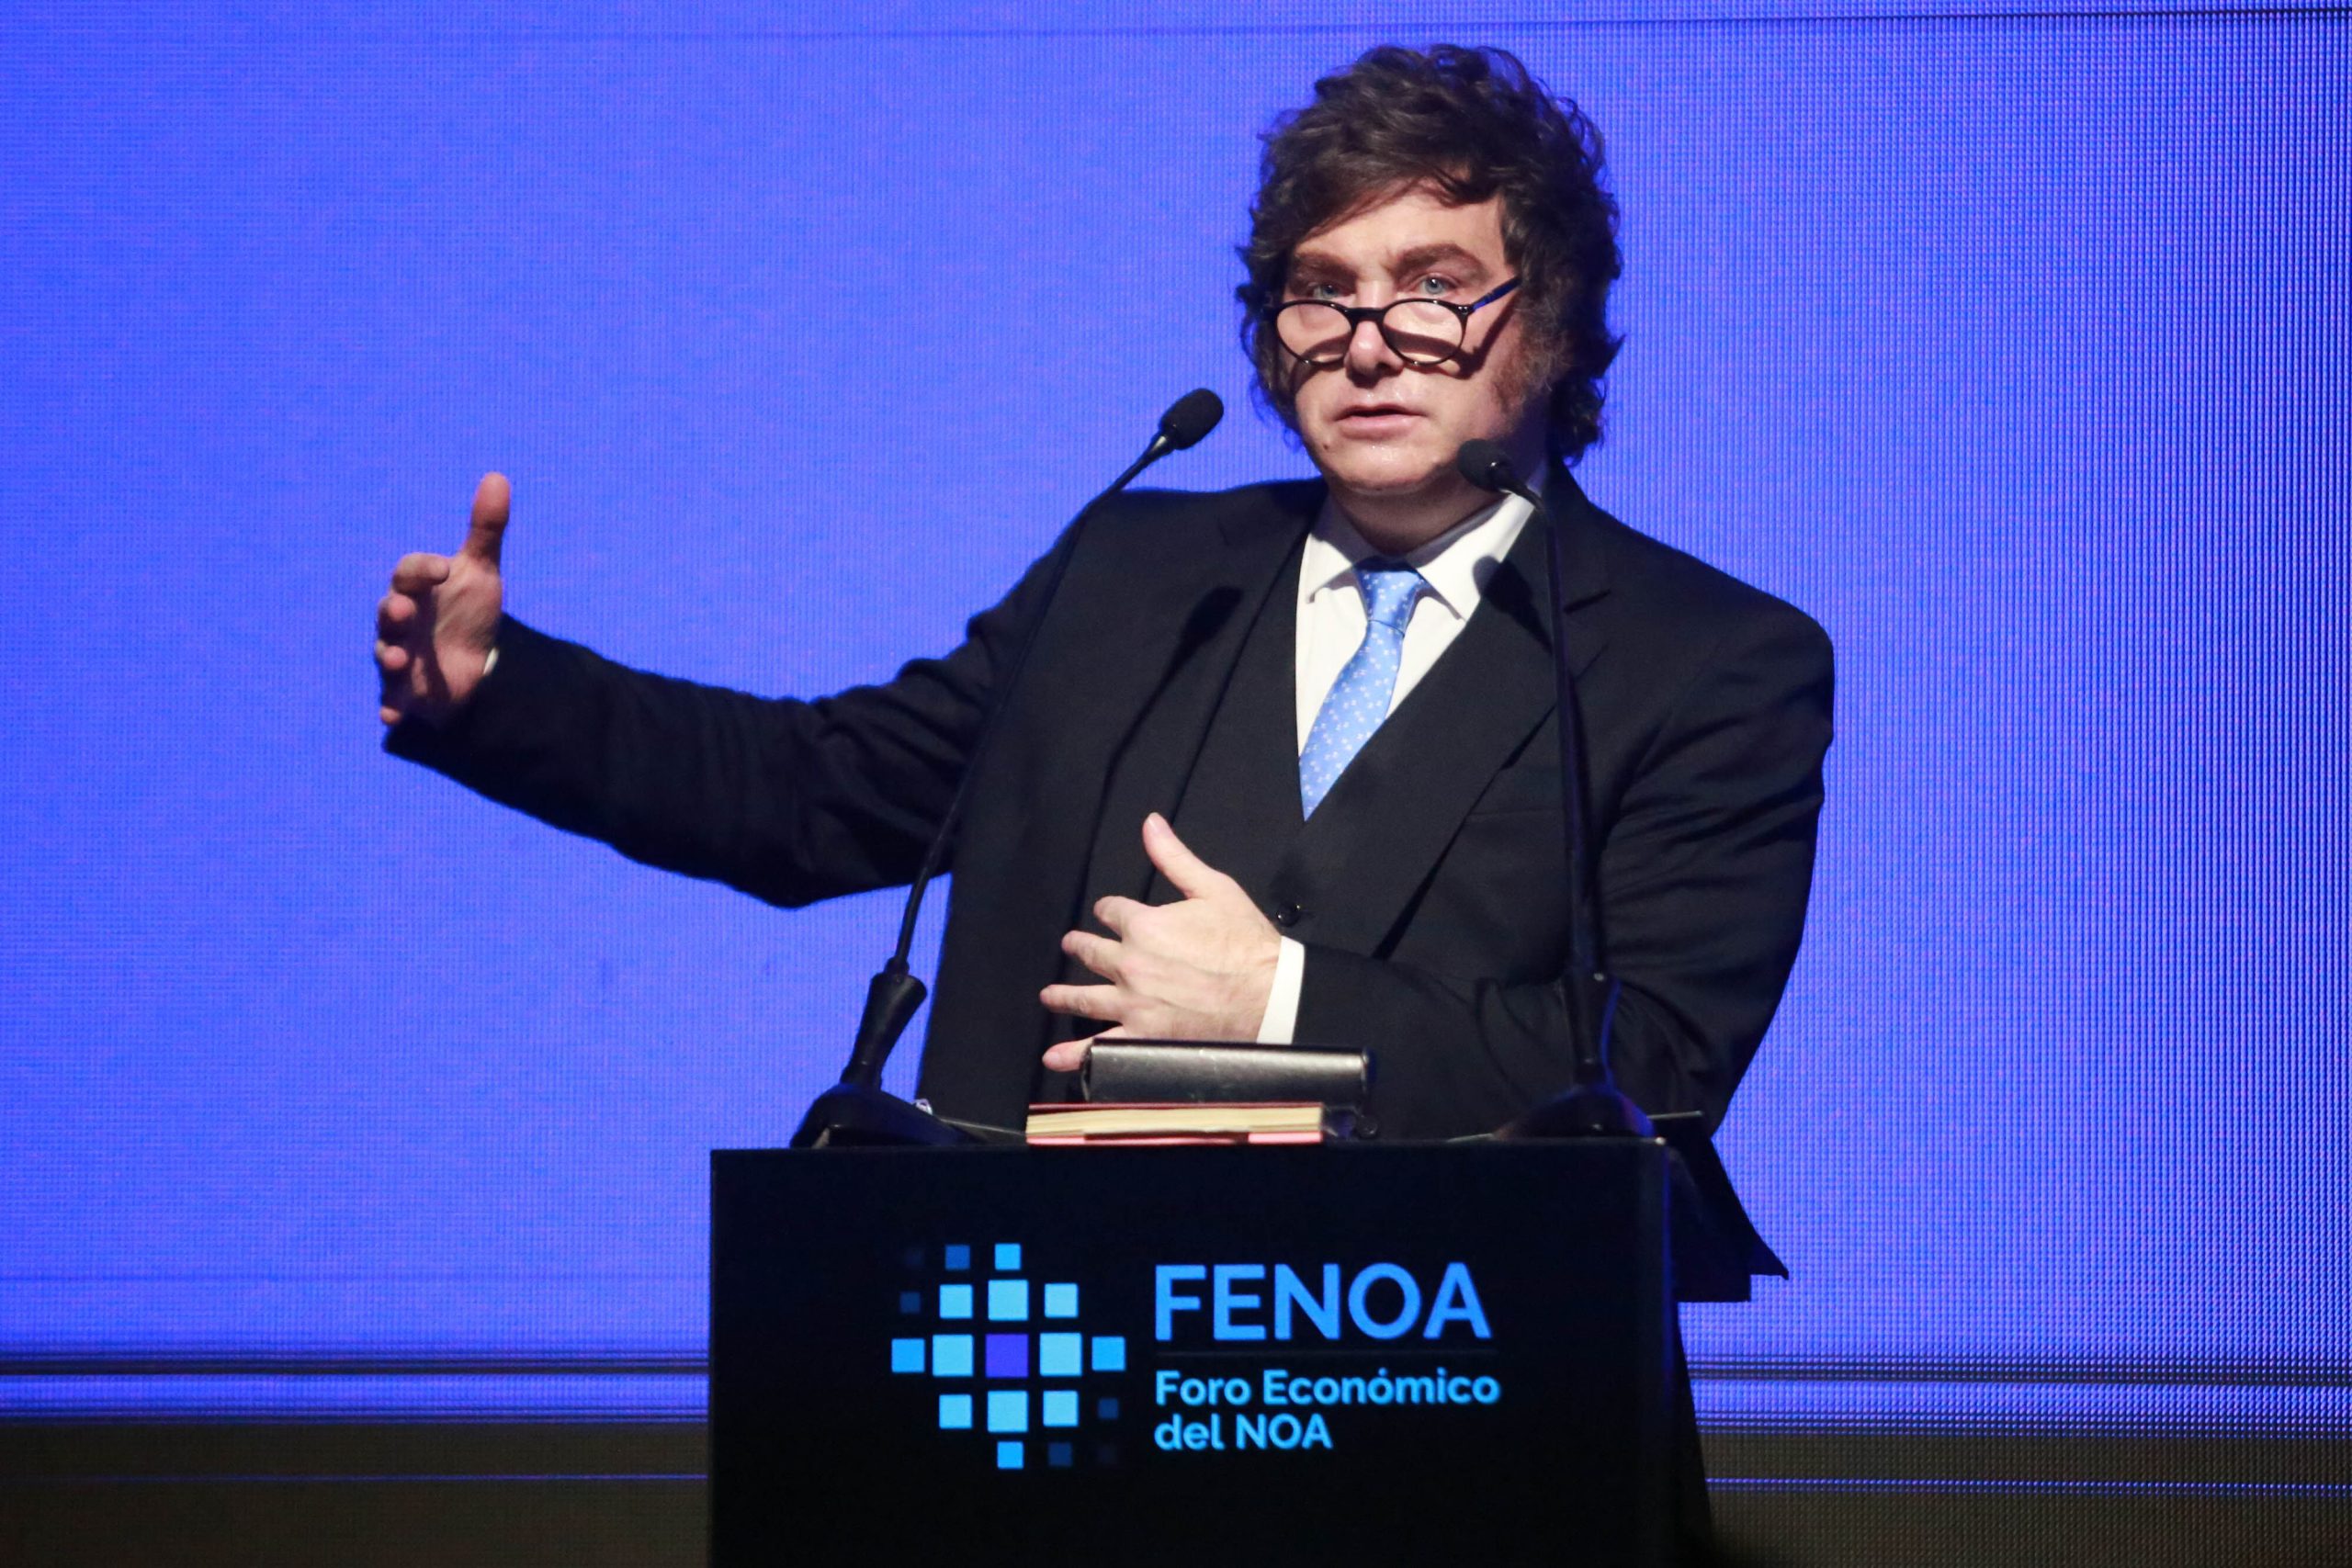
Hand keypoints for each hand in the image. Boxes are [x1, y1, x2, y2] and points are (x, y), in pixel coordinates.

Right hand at [376, 473, 508, 726]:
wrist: (472, 659)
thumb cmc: (466, 609)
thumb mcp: (480, 572)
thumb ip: (485, 530)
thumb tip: (498, 478)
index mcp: (416, 588)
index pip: (409, 573)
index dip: (421, 569)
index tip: (444, 568)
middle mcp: (400, 621)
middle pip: (388, 612)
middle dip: (394, 611)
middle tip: (404, 611)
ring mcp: (400, 657)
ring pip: (386, 655)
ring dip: (389, 657)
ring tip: (399, 660)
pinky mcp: (407, 693)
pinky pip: (392, 702)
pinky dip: (391, 709)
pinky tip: (392, 718)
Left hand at [1040, 813, 1281, 1068]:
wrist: (1270, 995)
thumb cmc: (1246, 943)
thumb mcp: (1213, 889)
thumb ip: (1174, 857)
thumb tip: (1150, 823)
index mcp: (1145, 926)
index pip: (1111, 911)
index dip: (1108, 910)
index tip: (1107, 913)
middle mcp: (1130, 964)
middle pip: (1092, 953)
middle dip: (1079, 947)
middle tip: (1072, 946)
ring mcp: (1133, 1004)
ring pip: (1086, 998)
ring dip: (1063, 996)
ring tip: (1049, 996)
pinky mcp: (1143, 1038)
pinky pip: (1101, 1048)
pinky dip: (1074, 1055)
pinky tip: (1054, 1058)